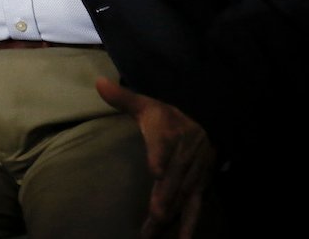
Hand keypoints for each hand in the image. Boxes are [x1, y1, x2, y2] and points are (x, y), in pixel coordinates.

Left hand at [95, 77, 216, 238]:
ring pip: (184, 196)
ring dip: (173, 214)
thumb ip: (123, 97)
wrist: (210, 121)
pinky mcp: (200, 187)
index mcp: (170, 135)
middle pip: (175, 178)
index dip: (161, 158)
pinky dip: (189, 225)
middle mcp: (185, 156)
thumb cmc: (169, 116)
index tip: (156, 170)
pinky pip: (195, 207)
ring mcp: (194, 174)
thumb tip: (98, 83)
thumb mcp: (148, 104)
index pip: (166, 147)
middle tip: (156, 215)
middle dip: (166, 197)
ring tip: (157, 230)